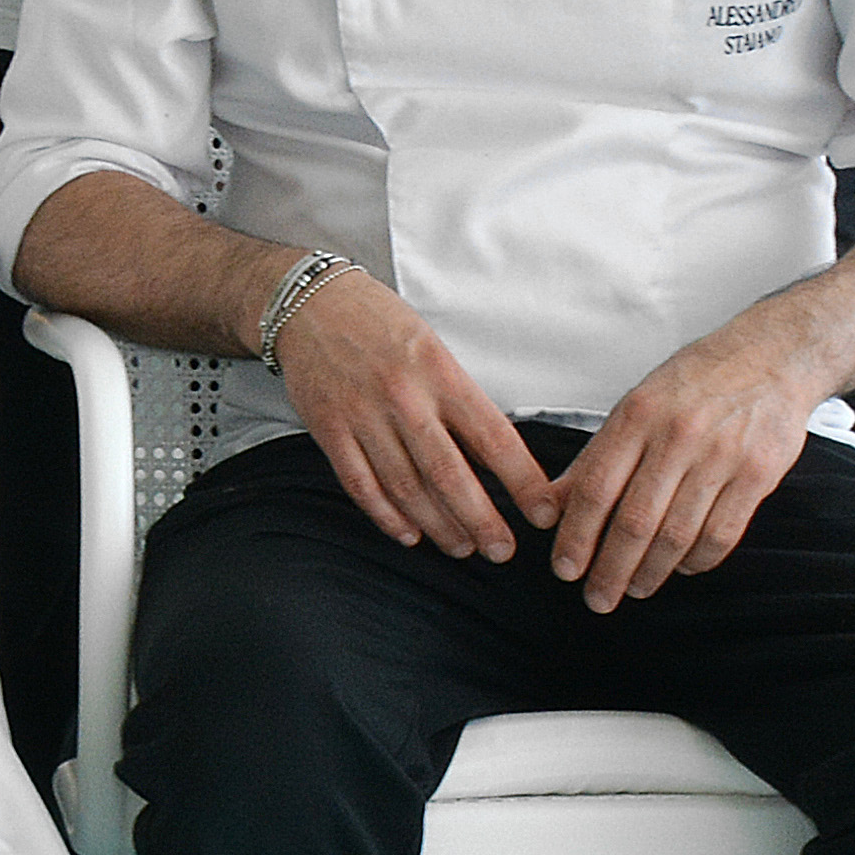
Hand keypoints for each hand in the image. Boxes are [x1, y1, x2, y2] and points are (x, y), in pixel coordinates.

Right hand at [271, 262, 558, 562]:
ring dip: (439, 526)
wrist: (311, 304)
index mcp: (440, 372)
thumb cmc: (382, 326)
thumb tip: (497, 460)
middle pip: (449, 474)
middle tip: (503, 550)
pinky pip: (361, 485)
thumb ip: (460, 400)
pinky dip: (387, 516)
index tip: (544, 514)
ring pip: (406, 487)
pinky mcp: (328, 430)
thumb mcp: (434, 349)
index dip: (523, 482)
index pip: (493, 437)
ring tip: (462, 547)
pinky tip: (409, 534)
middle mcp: (403, 397)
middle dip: (482, 521)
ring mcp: (362, 416)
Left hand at [543, 313, 820, 611]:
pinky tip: (682, 568)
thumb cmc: (694, 383)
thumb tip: (550, 507)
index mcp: (637, 415)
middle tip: (597, 599)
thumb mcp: (636, 404)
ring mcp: (721, 456)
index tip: (565, 569)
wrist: (772, 355)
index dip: (577, 536)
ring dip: (651, 572)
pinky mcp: (758, 474)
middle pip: (635, 521)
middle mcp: (677, 435)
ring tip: (635, 589)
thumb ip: (595, 458)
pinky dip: (697, 561)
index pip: (596, 489)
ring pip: (677, 535)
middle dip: (610, 569)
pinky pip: (722, 534)